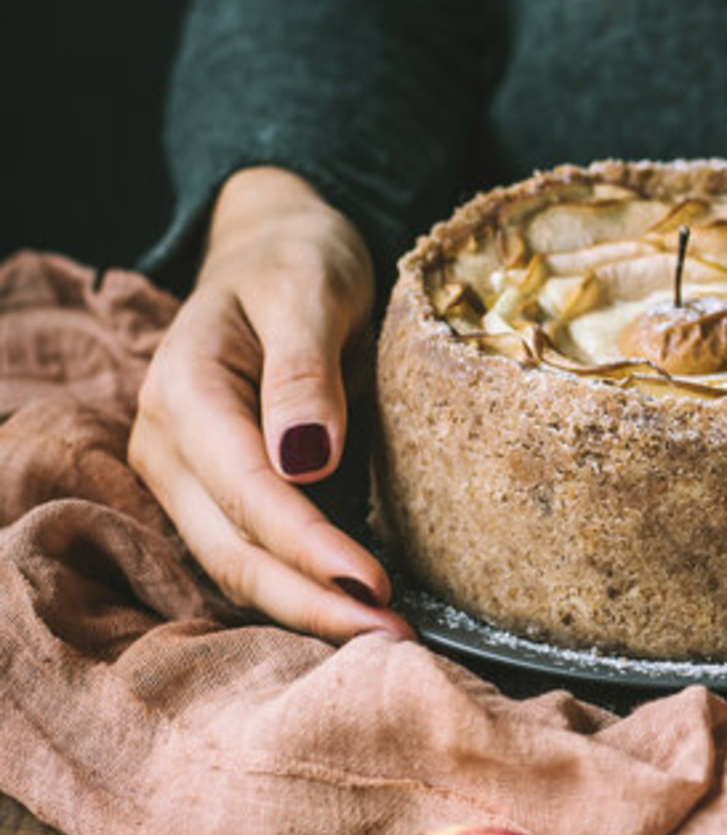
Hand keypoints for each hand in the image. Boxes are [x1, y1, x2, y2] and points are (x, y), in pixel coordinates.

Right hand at [129, 167, 412, 642]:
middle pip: (232, 550)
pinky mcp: (218, 493)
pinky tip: (358, 611)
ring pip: (234, 567)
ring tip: (387, 638)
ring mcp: (186, 476)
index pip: (246, 491)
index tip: (375, 585)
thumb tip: (308, 461)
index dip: (308, 547)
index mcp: (184, 391)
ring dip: (306, 610)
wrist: (274, 247)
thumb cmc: (297, 260)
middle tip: (395, 639)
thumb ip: (305, 371)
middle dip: (310, 603)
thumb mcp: (310, 289)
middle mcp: (169, 445)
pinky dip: (301, 590)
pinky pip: (252, 555)